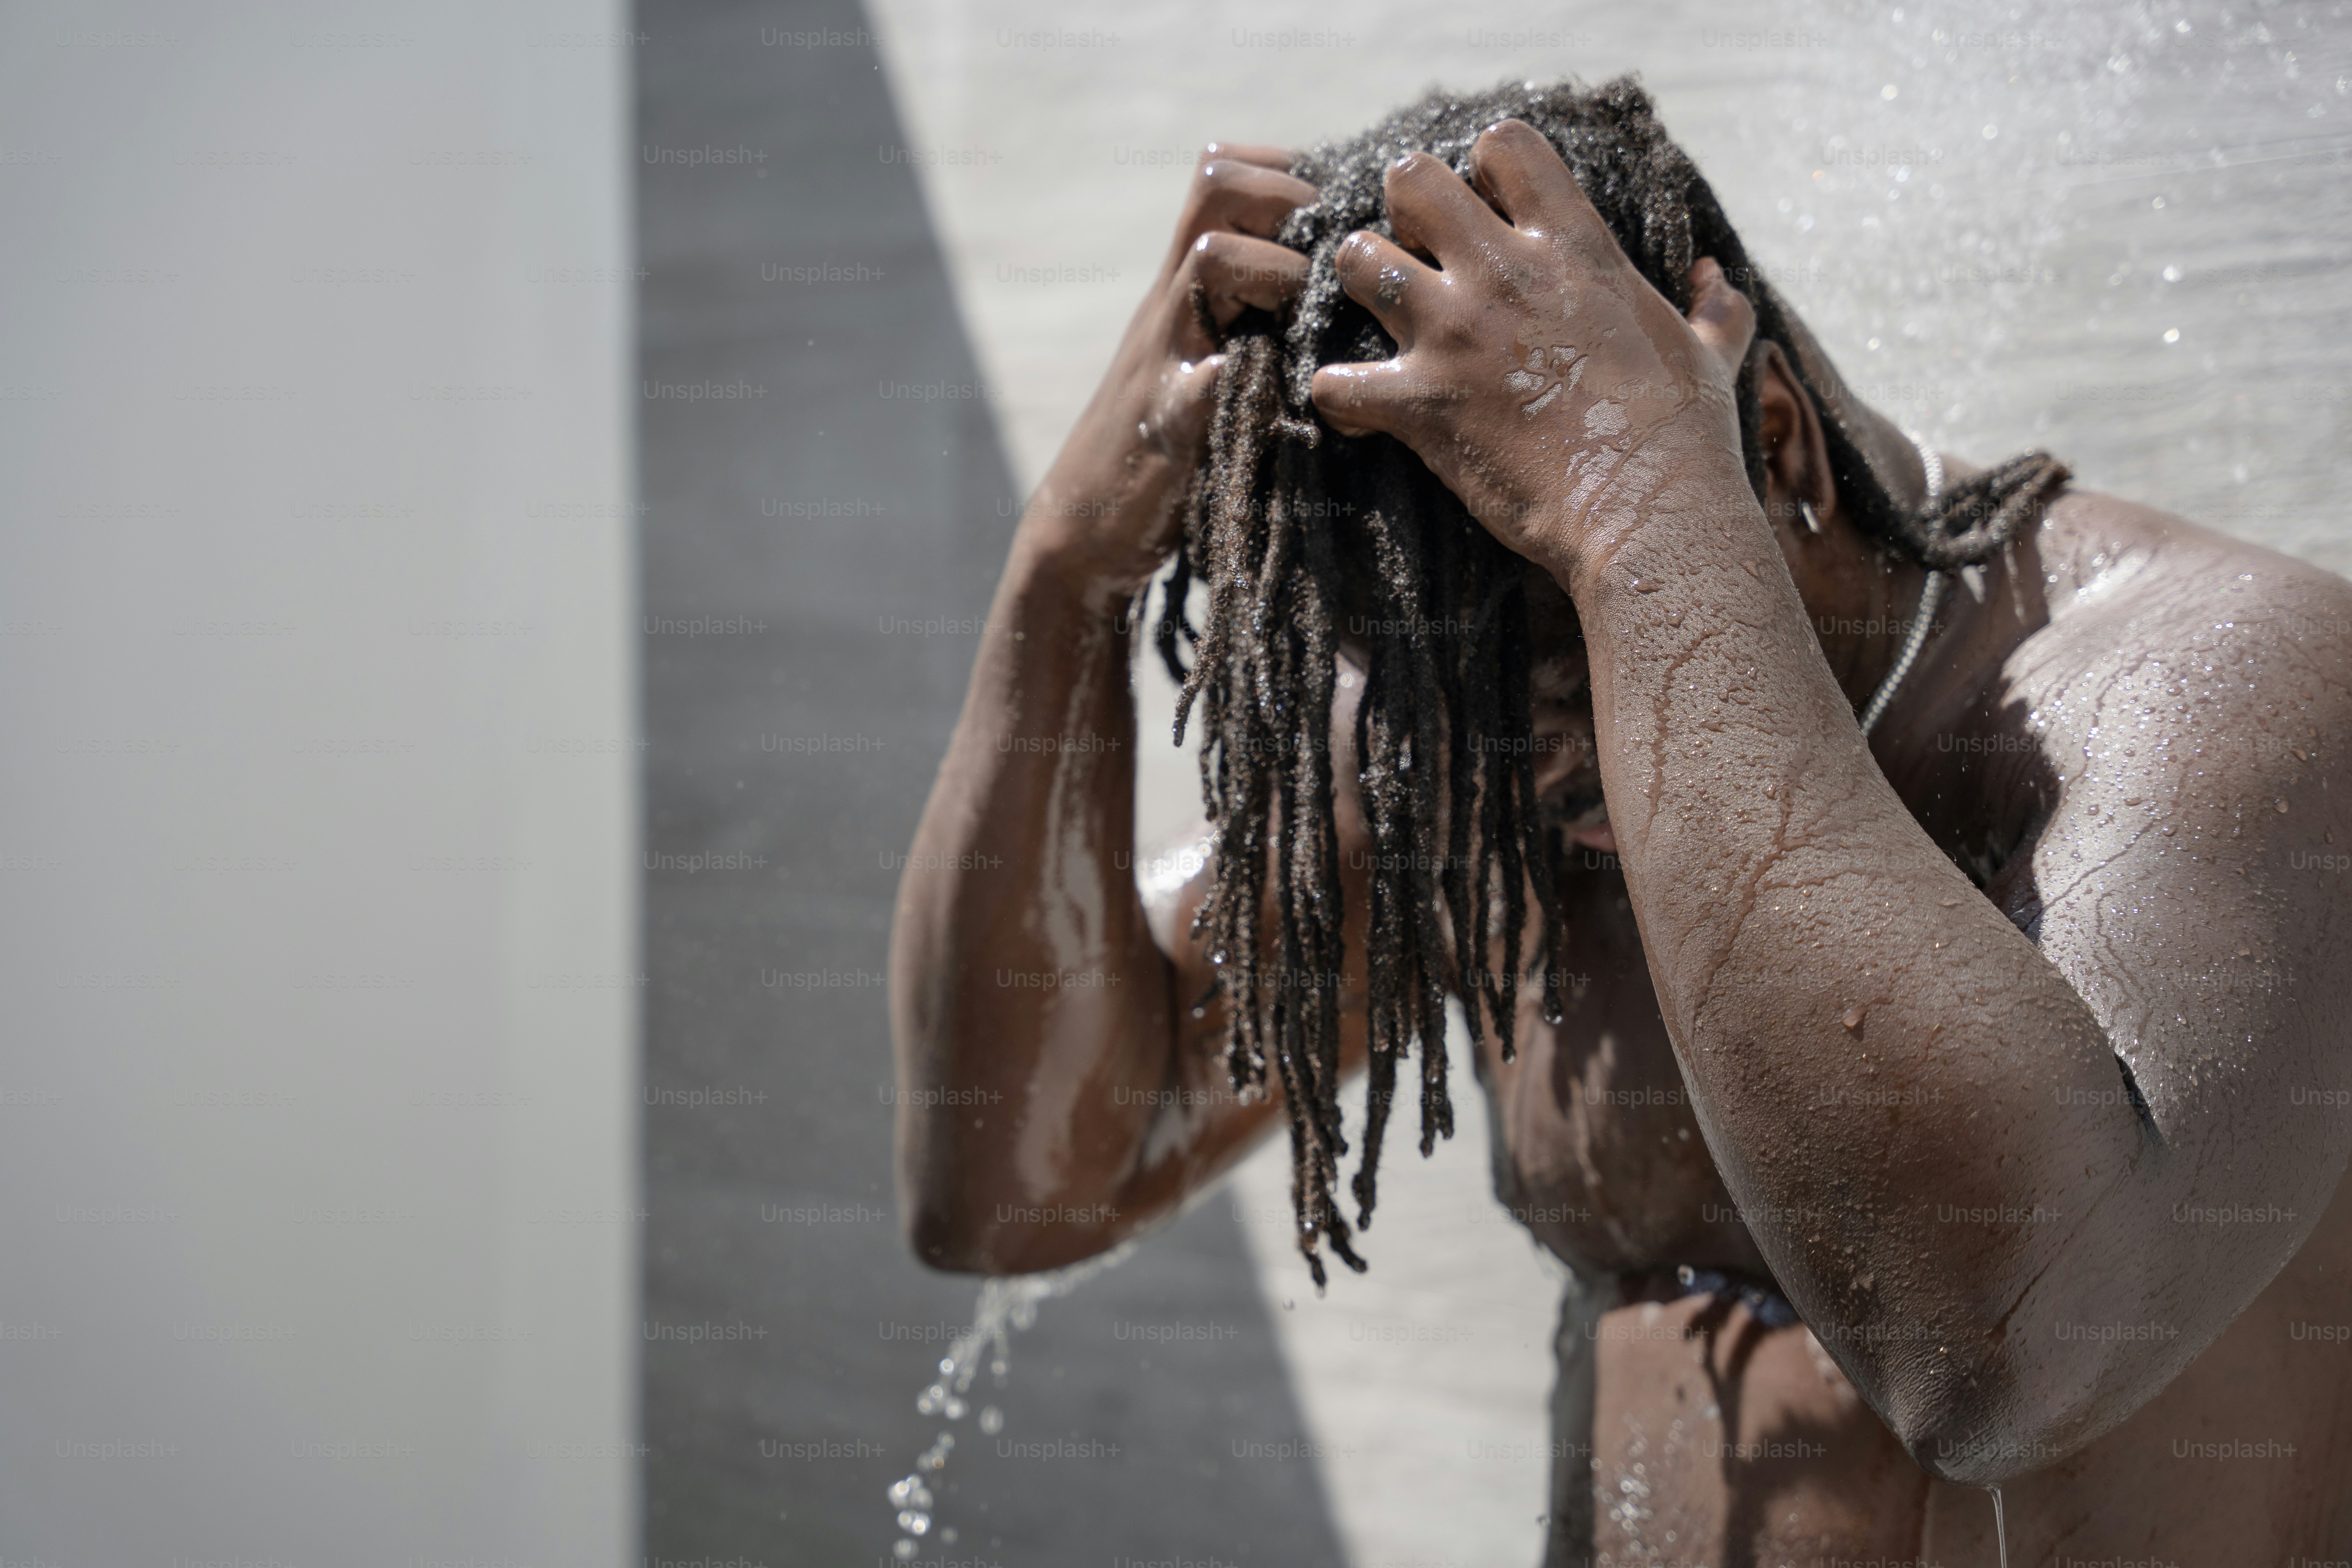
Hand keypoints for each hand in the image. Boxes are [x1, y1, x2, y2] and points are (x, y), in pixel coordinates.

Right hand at [1030, 145, 1315, 599]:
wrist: (1086, 526)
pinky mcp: (1166, 423)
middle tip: (1332, 243)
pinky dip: (1234, 373)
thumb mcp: (1212, 363)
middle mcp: (1172, 304)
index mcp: (1186, 286)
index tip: (1335, 200)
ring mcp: (1165, 356)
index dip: (1286, 167)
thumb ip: (1252, 321)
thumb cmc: (1166, 448)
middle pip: (1215, 184)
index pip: (1226, 173)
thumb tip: (1345, 290)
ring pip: (1207, 255)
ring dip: (1276, 266)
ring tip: (1312, 307)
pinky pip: (1200, 381)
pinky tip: (1276, 388)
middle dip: (1287, 195)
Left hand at [1307, 120, 1755, 580]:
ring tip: (1378, 322)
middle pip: (1412, 182)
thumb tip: (1718, 282)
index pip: (1505, 144)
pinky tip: (1359, 411)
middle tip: (1414, 252)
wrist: (1651, 514)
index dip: (1484, 168)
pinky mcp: (1420, 403)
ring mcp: (1454, 335)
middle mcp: (1504, 275)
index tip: (1487, 208)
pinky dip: (1338, 397)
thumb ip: (1713, 311)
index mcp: (1573, 249)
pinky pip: (1334, 382)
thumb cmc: (1686, 437)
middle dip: (1402, 209)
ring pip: (1357, 260)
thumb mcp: (1711, 357)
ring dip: (1358, 287)